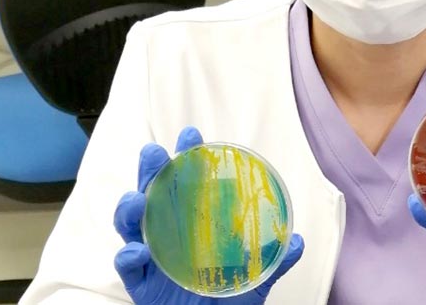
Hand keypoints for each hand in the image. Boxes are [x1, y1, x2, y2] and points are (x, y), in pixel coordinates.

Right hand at [114, 127, 304, 304]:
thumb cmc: (228, 300)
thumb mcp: (255, 279)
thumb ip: (275, 260)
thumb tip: (298, 241)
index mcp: (192, 224)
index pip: (186, 184)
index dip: (186, 159)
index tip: (192, 136)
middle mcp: (167, 234)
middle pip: (152, 194)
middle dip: (151, 170)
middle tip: (156, 152)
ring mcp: (151, 257)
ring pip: (130, 225)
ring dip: (129, 208)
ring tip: (137, 199)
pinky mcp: (140, 283)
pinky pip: (126, 266)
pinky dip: (127, 255)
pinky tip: (137, 250)